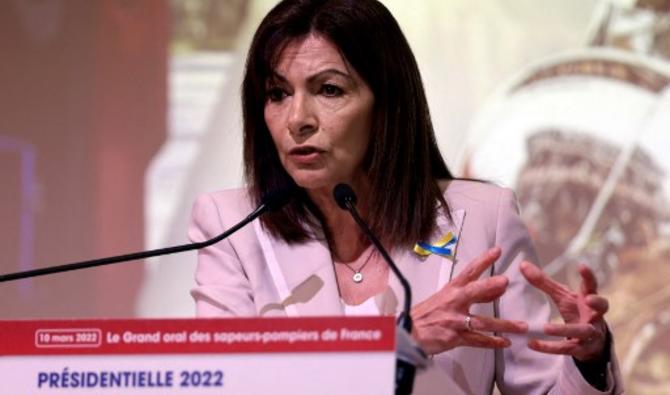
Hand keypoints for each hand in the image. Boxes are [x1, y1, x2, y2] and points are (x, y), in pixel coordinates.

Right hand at [411, 247, 528, 354]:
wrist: (408, 333)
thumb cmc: (424, 315)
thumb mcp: (442, 298)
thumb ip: (465, 293)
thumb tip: (493, 288)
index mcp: (450, 290)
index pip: (469, 272)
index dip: (483, 261)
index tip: (496, 251)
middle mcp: (454, 302)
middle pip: (473, 291)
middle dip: (489, 286)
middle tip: (505, 281)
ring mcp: (455, 320)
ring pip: (483, 321)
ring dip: (504, 324)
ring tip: (521, 326)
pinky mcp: (455, 337)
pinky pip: (477, 340)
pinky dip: (492, 342)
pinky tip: (505, 342)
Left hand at [519, 261, 608, 361]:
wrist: (590, 341)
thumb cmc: (576, 311)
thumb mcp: (562, 296)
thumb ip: (544, 282)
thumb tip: (522, 264)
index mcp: (588, 298)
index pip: (592, 285)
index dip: (589, 276)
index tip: (582, 266)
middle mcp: (594, 315)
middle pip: (602, 308)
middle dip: (598, 303)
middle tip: (589, 299)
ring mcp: (590, 333)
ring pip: (582, 331)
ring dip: (564, 329)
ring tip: (545, 327)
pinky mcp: (582, 349)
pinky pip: (566, 348)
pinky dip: (548, 347)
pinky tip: (531, 344)